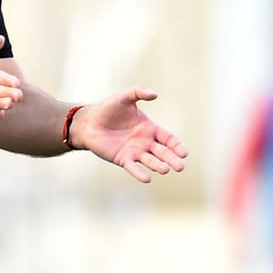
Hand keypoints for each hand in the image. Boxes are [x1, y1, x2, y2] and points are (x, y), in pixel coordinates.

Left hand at [72, 87, 189, 183]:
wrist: (89, 122)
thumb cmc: (108, 109)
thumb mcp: (124, 98)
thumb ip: (139, 93)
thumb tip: (155, 94)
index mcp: (150, 129)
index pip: (168, 139)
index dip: (177, 146)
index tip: (184, 153)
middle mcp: (145, 142)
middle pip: (163, 152)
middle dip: (172, 159)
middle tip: (180, 166)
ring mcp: (135, 152)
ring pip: (150, 161)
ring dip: (158, 166)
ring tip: (165, 170)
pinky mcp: (123, 159)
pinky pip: (133, 167)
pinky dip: (140, 173)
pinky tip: (147, 178)